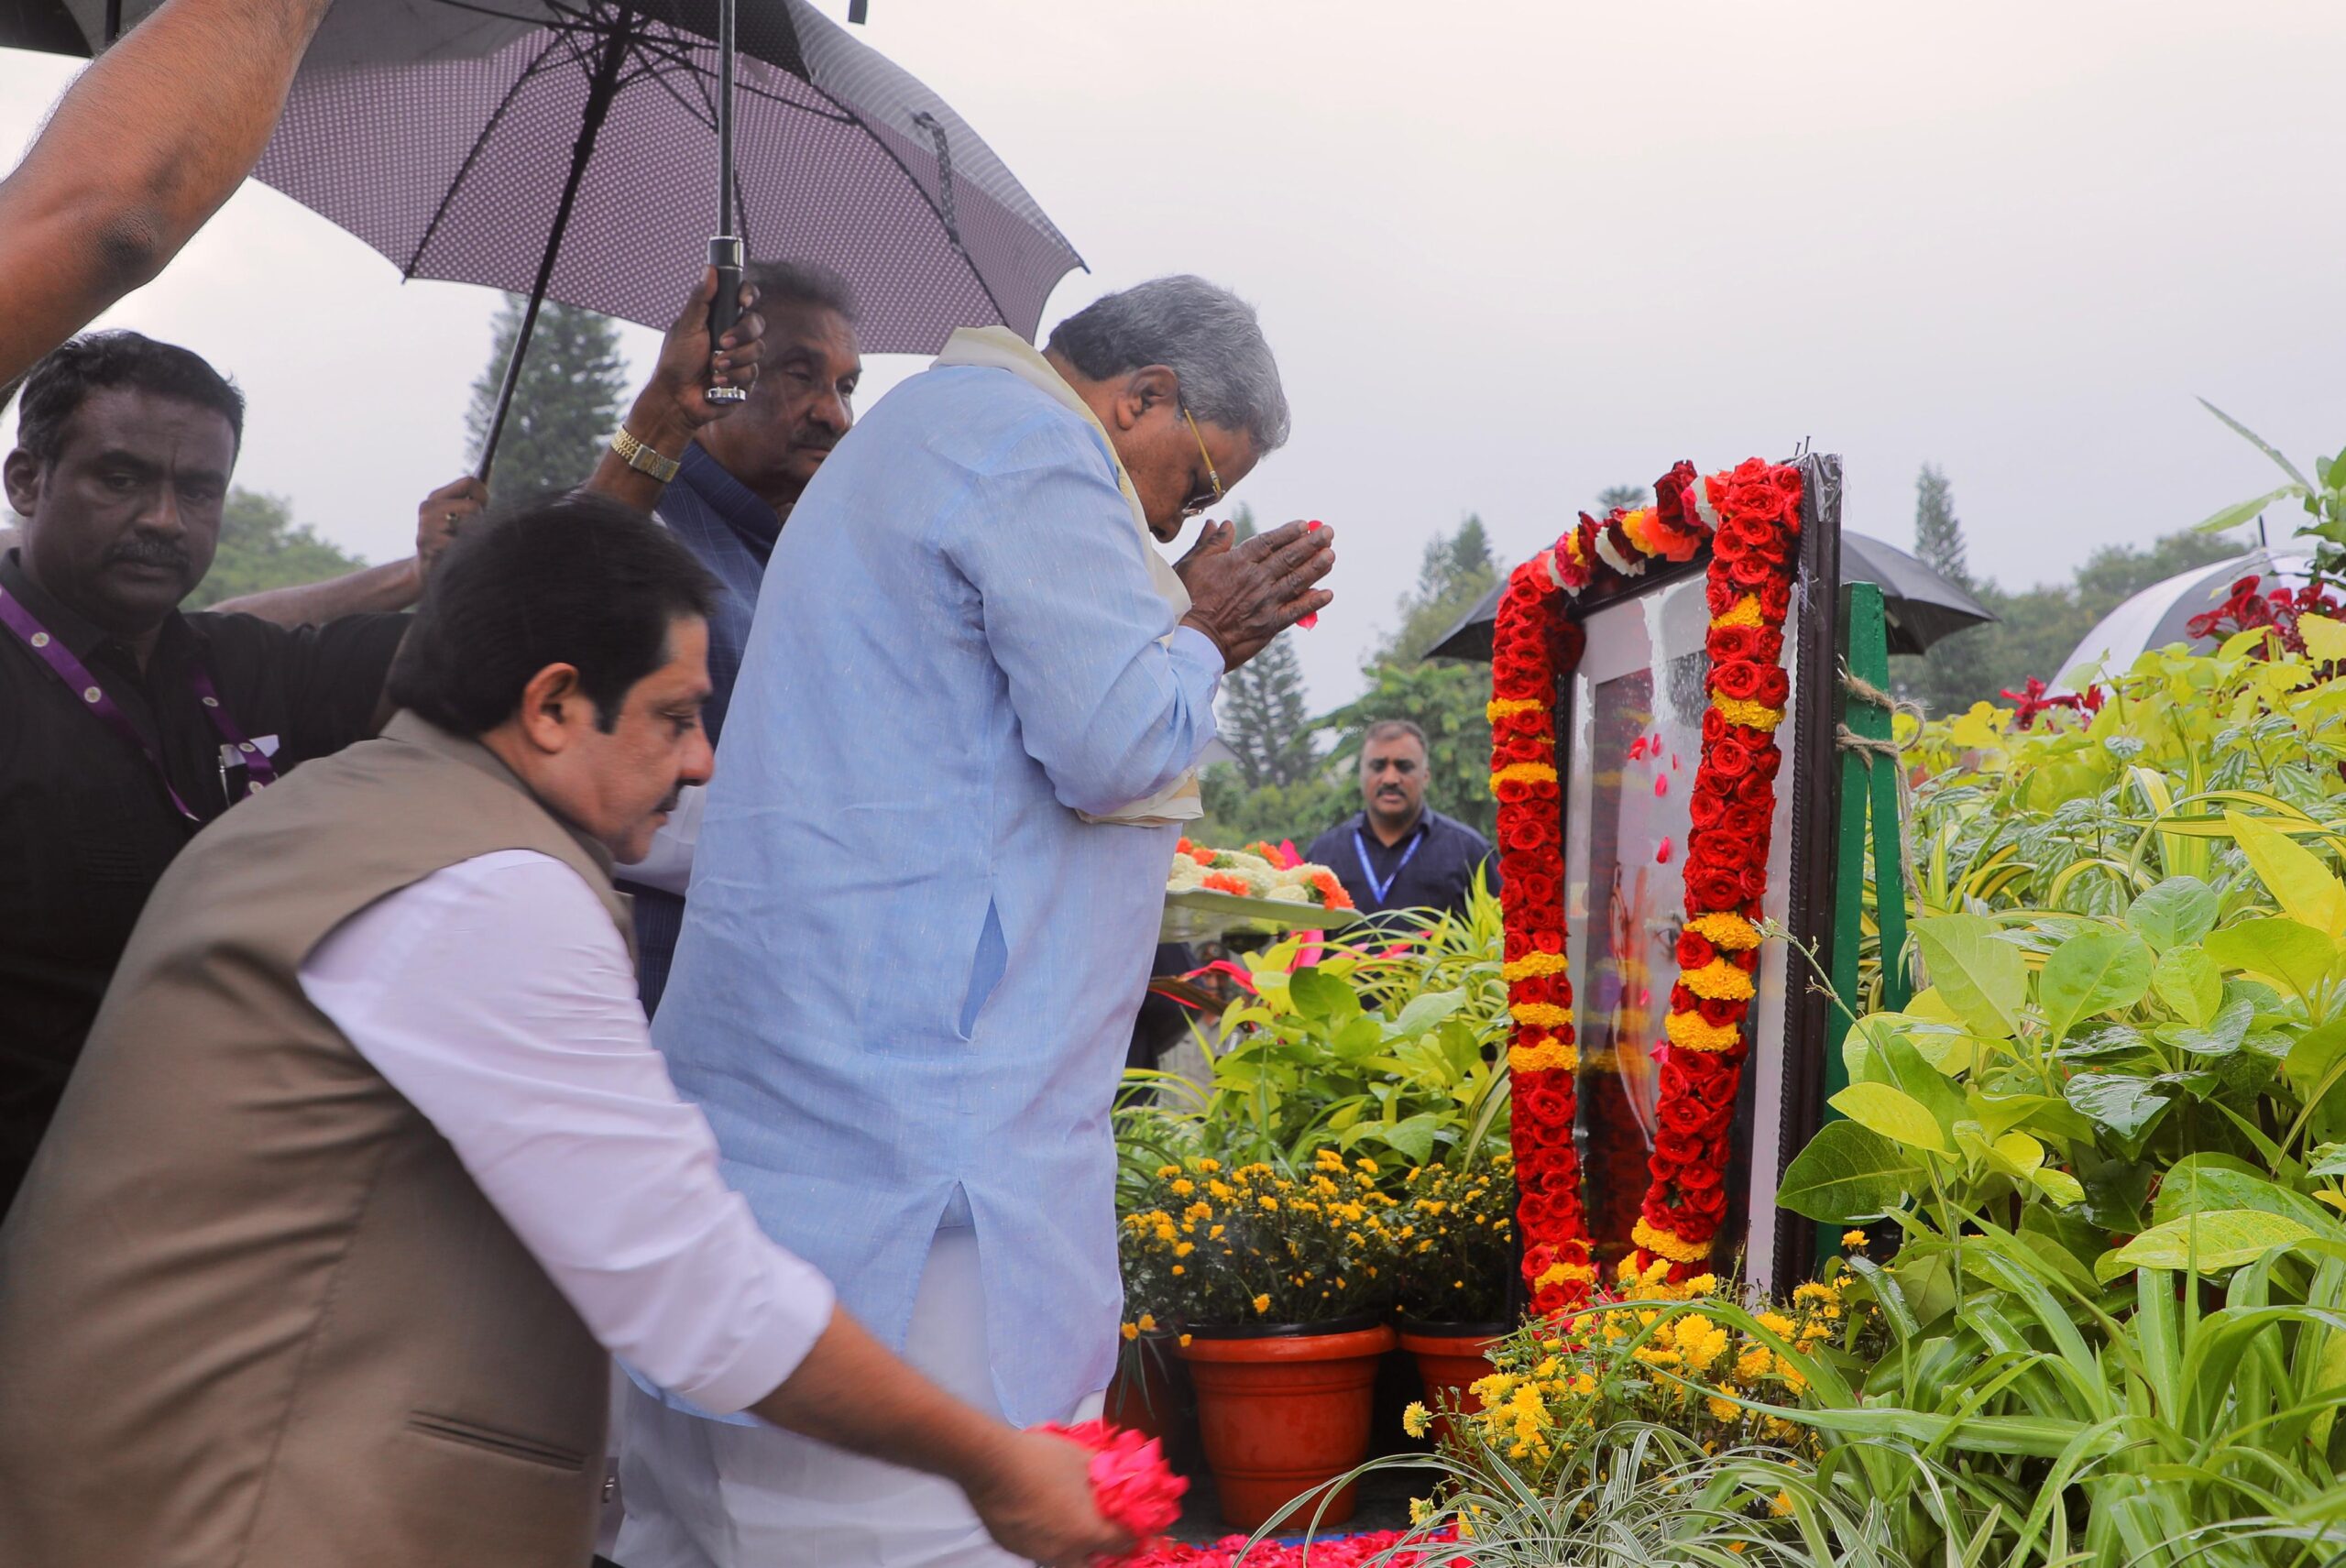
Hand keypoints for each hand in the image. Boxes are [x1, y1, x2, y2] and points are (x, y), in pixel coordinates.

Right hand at [415, 473, 487, 576]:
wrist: (426, 570)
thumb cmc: (451, 540)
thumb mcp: (460, 516)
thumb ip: (473, 497)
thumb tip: (488, 467)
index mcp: (436, 497)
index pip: (470, 482)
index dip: (484, 495)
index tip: (484, 506)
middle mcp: (428, 507)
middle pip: (475, 506)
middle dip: (480, 520)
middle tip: (469, 532)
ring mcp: (426, 526)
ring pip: (471, 525)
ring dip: (471, 537)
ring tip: (458, 543)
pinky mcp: (429, 545)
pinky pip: (463, 544)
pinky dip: (464, 551)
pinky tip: (452, 554)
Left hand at [622, 266, 768, 456]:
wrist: (676, 398)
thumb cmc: (676, 362)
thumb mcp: (686, 327)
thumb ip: (700, 300)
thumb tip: (709, 269)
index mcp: (720, 319)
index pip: (743, 299)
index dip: (748, 295)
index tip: (743, 301)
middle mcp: (734, 336)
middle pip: (757, 323)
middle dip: (742, 333)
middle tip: (722, 342)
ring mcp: (742, 358)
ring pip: (757, 350)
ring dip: (734, 360)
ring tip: (713, 368)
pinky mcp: (746, 380)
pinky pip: (752, 373)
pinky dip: (733, 378)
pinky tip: (717, 383)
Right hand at [963, 1430, 1132, 1567]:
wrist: (990, 1463)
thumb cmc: (1039, 1458)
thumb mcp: (1081, 1458)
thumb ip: (1104, 1472)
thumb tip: (1115, 1472)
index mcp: (1087, 1532)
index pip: (1121, 1544)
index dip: (1132, 1534)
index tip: (1133, 1526)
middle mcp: (1063, 1552)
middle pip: (1091, 1565)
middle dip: (1100, 1553)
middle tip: (1100, 1533)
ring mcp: (1036, 1553)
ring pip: (1061, 1558)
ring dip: (1070, 1545)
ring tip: (1065, 1517)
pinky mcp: (1013, 1549)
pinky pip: (1036, 1548)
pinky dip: (1043, 1537)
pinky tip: (1038, 1514)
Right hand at [1178, 517, 1334, 668]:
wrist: (1192, 639)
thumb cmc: (1187, 600)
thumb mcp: (1193, 564)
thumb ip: (1212, 542)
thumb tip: (1223, 524)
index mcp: (1238, 562)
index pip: (1269, 542)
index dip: (1289, 532)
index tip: (1304, 524)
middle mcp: (1256, 579)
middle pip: (1289, 557)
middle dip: (1311, 543)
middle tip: (1328, 532)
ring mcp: (1265, 602)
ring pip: (1297, 580)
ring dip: (1317, 567)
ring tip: (1331, 556)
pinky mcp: (1269, 624)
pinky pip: (1297, 611)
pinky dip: (1313, 602)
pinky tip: (1327, 594)